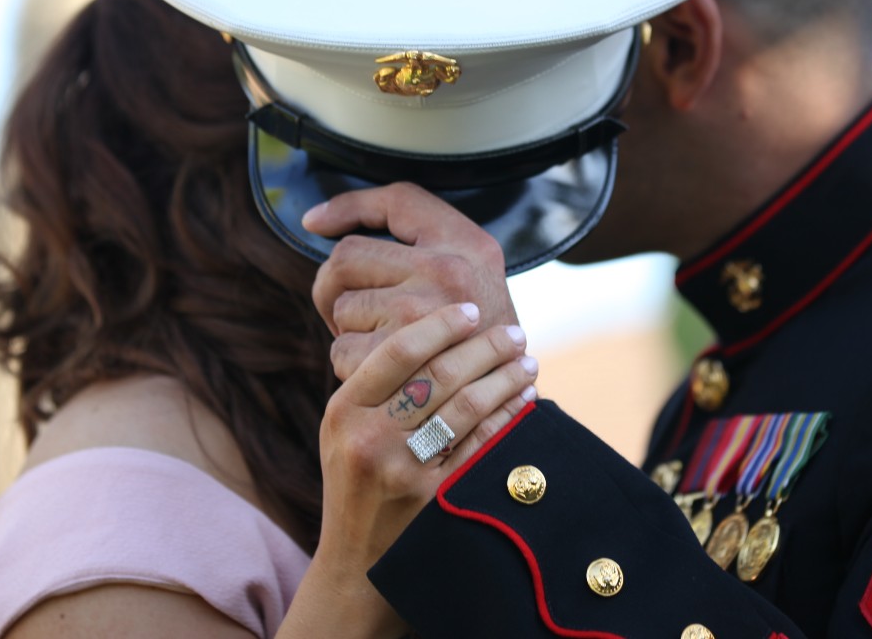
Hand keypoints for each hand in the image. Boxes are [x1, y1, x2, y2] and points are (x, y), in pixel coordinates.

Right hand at [278, 302, 537, 637]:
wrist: (355, 561)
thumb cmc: (356, 476)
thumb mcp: (345, 426)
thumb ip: (378, 380)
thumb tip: (435, 323)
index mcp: (344, 409)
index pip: (400, 351)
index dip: (441, 324)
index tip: (471, 309)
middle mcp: (370, 438)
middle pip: (441, 375)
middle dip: (486, 347)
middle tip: (515, 332)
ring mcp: (404, 472)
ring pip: (467, 407)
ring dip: (505, 378)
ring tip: (527, 361)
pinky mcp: (436, 500)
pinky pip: (482, 445)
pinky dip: (508, 416)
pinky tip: (524, 399)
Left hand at [305, 183, 519, 379]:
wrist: (508, 384)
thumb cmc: (473, 312)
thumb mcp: (464, 250)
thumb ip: (396, 216)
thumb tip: (312, 219)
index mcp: (462, 240)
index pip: (389, 204)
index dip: (345, 214)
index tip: (317, 225)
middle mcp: (446, 273)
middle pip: (345, 261)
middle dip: (335, 285)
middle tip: (354, 303)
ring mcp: (425, 318)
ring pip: (342, 310)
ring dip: (348, 327)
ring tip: (377, 335)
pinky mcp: (406, 363)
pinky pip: (345, 352)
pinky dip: (352, 360)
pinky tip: (378, 362)